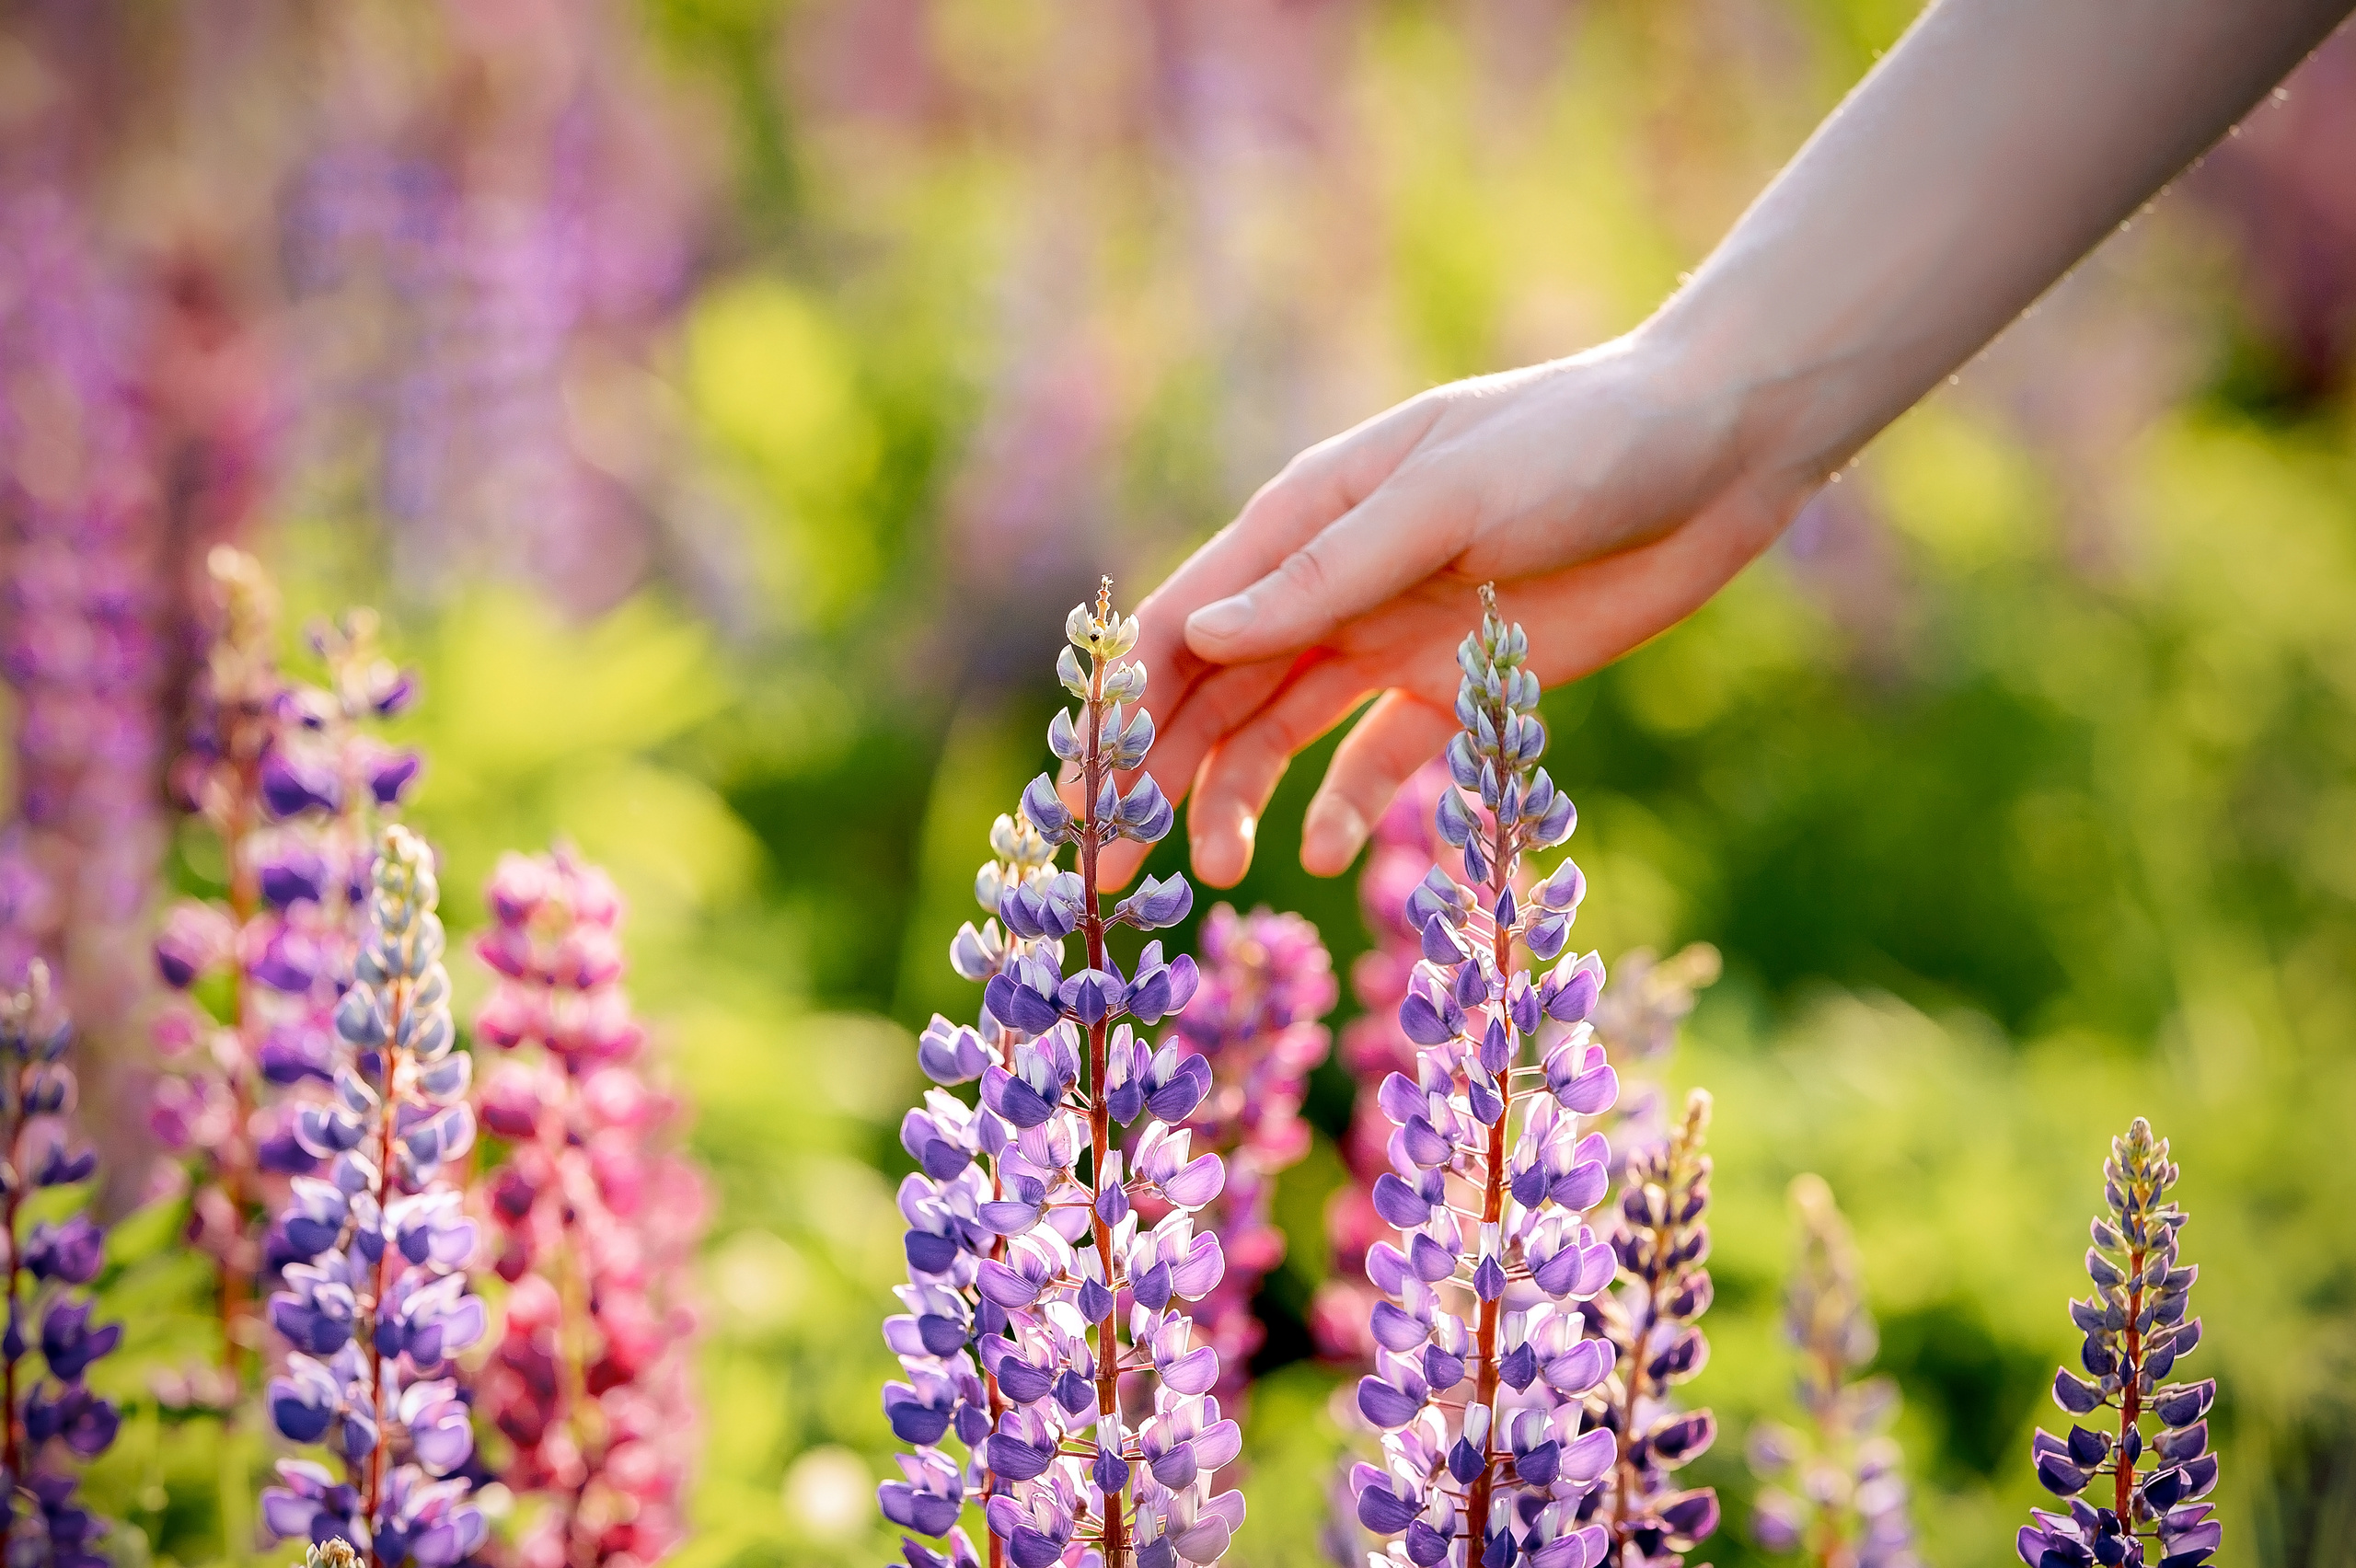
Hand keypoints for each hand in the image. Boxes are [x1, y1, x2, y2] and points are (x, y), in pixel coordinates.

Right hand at [1110, 327, 1814, 888]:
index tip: (1085, 785)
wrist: (1716, 454)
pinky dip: (1347, 808)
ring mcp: (1390, 637)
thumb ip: (1326, 576)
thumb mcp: (1448, 499)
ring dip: (1238, 800)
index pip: (1187, 618)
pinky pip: (1379, 760)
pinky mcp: (1458, 688)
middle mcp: (1331, 583)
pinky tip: (1328, 856)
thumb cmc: (1578, 445)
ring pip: (1280, 734)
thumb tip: (1197, 637)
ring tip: (1221, 870)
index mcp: (1308, 517)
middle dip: (1158, 774)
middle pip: (1216, 690)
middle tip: (1113, 867)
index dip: (1127, 701)